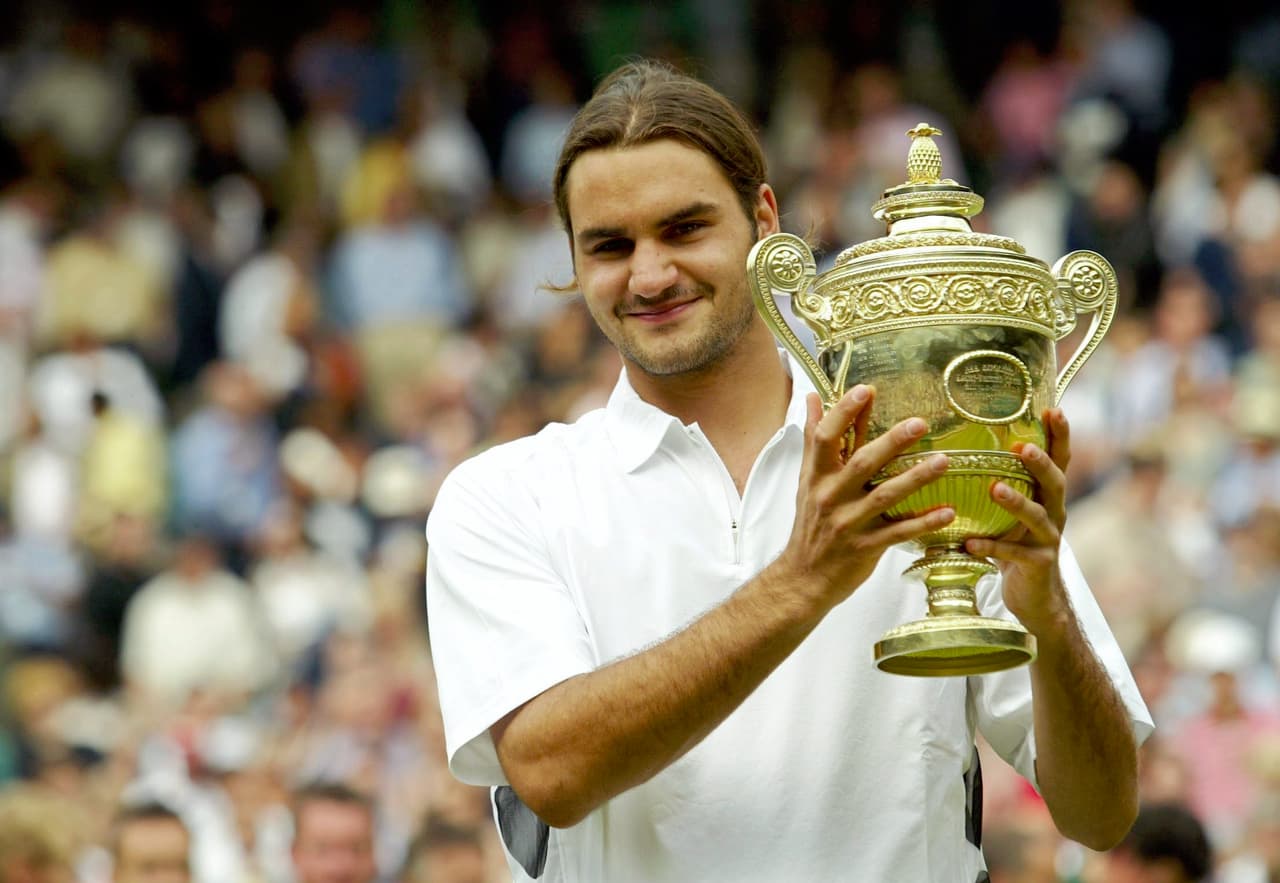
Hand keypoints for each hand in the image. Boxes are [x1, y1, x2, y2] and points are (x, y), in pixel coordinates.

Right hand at [775, 385, 954, 613]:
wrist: (803, 577)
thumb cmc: (809, 524)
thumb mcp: (806, 479)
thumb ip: (813, 438)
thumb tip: (814, 397)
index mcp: (817, 476)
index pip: (826, 437)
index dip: (844, 412)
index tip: (866, 390)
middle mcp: (831, 496)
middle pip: (862, 463)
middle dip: (891, 442)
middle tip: (919, 423)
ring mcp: (849, 523)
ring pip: (885, 496)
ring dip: (916, 478)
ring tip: (944, 462)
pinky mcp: (866, 547)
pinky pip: (899, 532)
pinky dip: (923, 522)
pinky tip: (947, 512)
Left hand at [964, 408, 1071, 631]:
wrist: (1035, 597)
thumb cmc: (1015, 546)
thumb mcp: (1010, 513)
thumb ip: (997, 485)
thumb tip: (957, 449)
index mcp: (1047, 496)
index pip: (1059, 459)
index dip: (1059, 435)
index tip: (1054, 409)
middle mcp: (1054, 513)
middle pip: (1055, 482)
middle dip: (1040, 464)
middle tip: (1022, 448)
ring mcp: (1048, 540)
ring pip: (1037, 516)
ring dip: (1016, 502)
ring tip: (995, 489)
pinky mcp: (1038, 565)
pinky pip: (1014, 554)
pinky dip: (992, 548)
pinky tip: (969, 544)